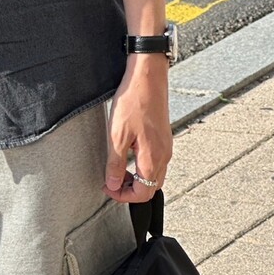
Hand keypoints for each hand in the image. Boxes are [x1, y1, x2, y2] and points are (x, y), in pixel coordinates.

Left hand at [102, 54, 172, 202]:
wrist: (147, 77)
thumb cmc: (133, 102)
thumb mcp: (117, 136)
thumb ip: (115, 164)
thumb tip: (113, 184)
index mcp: (153, 158)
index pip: (143, 193)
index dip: (123, 196)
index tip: (108, 188)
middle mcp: (164, 155)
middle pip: (151, 186)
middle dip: (130, 189)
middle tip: (111, 181)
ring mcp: (165, 146)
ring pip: (154, 174)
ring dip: (136, 178)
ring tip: (117, 169)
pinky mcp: (163, 137)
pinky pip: (155, 160)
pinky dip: (141, 166)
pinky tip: (127, 155)